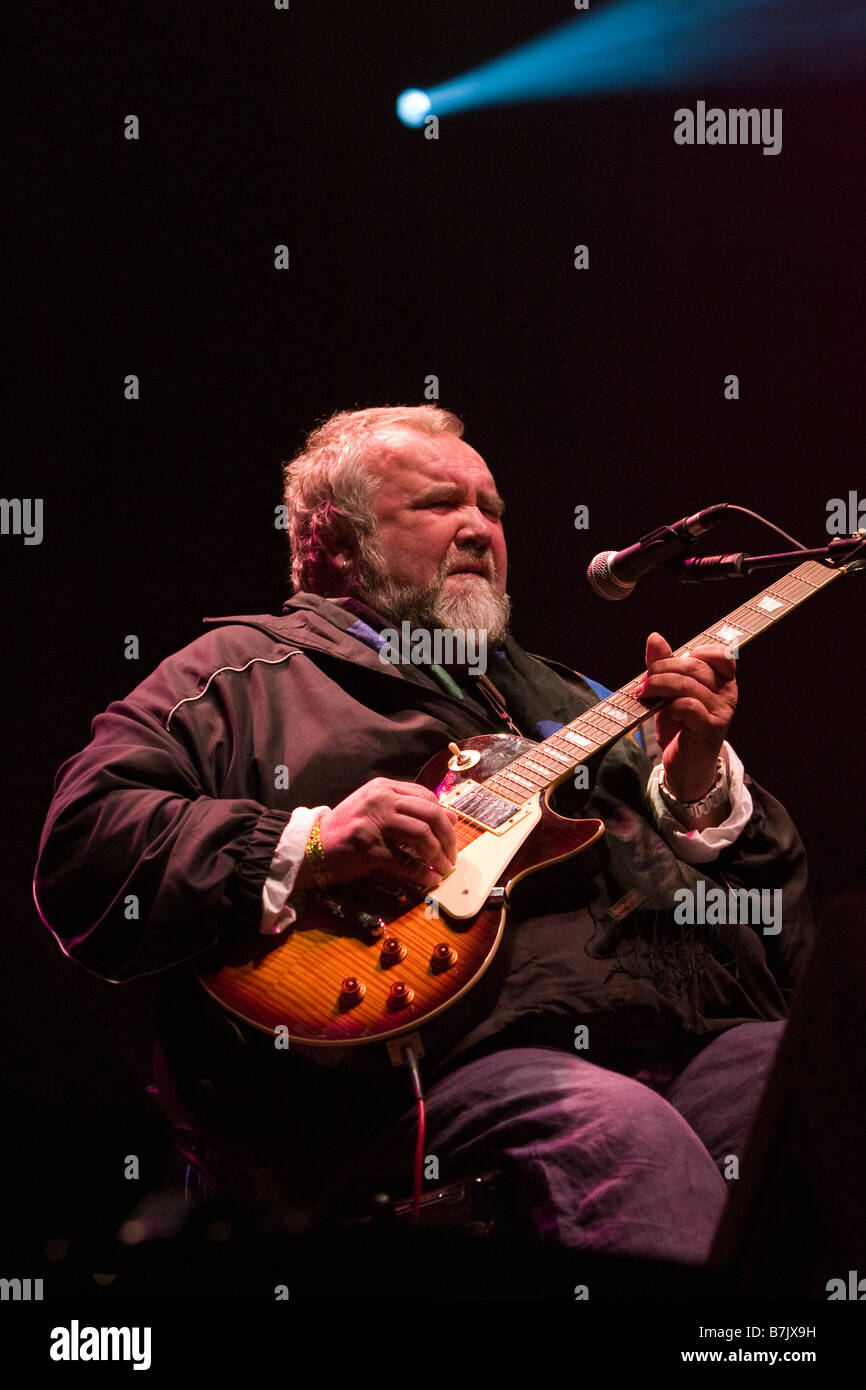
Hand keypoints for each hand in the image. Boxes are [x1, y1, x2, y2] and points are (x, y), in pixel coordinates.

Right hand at [310, 778, 457, 888]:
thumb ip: (406, 808)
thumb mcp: (374, 808)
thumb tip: (450, 818)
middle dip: (447, 837)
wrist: (312, 846)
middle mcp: (380, 800)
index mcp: (384, 787)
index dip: (445, 817)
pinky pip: (404, 861)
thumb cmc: (346, 829)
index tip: (452, 833)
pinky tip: (430, 879)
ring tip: (444, 868)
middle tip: (452, 855)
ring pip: (421, 835)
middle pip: (429, 814)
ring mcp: (374, 823)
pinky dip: (421, 872)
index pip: (426, 797)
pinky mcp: (369, 848)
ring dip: (438, 855)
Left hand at [637, 631, 737, 802]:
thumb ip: (664, 664)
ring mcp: (721, 711)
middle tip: (644, 681)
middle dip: (663, 669)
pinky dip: (670, 706)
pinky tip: (663, 712)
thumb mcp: (669, 692)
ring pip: (689, 685)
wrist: (686, 766)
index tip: (669, 664)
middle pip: (695, 666)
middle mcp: (727, 693)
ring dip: (660, 685)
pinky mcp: (710, 729)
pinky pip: (688, 706)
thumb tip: (655, 638)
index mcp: (723, 680)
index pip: (719, 653)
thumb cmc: (679, 727)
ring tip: (644, 693)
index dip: (692, 653)